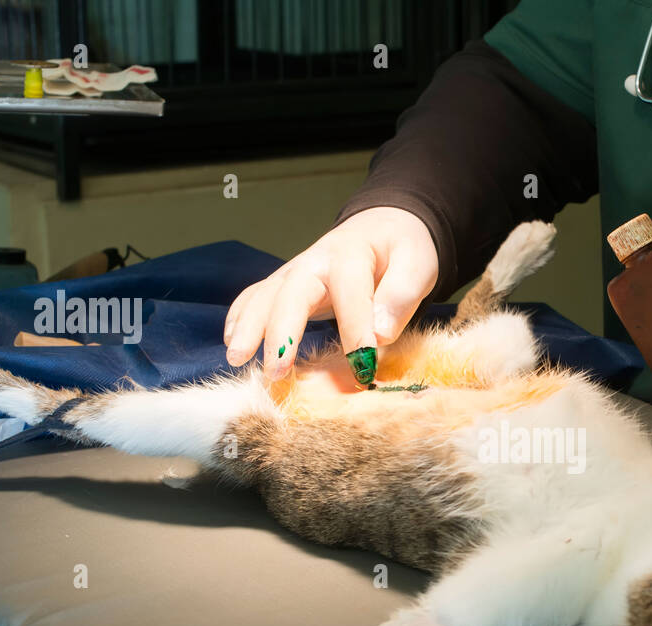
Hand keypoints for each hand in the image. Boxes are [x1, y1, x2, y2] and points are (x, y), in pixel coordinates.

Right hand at [223, 206, 438, 378]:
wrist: (384, 227)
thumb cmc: (403, 250)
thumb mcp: (417, 265)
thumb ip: (401, 296)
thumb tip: (379, 333)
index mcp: (353, 254)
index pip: (350, 292)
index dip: (355, 330)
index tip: (362, 366)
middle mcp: (316, 261)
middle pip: (291, 293)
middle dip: (281, 333)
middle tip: (276, 371)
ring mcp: (296, 272)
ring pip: (265, 296)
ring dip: (248, 328)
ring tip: (238, 360)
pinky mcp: (287, 285)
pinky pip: (256, 297)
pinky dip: (240, 319)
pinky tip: (233, 347)